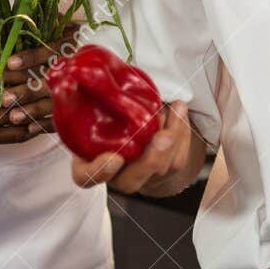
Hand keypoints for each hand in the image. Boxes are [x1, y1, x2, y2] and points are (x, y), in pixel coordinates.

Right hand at [0, 32, 78, 144]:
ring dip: (47, 110)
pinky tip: (47, 125)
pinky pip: (14, 135)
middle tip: (74, 82)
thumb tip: (27, 36)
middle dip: (52, 87)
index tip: (64, 58)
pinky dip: (33, 130)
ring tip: (68, 106)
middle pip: (28, 92)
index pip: (24, 68)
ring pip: (24, 116)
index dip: (46, 62)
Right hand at [70, 101, 197, 196]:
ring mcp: (140, 178)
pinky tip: (180, 112)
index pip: (86, 177)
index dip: (100, 171)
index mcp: (88, 165)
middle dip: (150, 159)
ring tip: (177, 108)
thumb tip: (103, 87)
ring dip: (173, 137)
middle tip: (163, 137)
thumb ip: (101, 105)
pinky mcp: (164, 174)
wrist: (137, 130)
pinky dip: (183, 134)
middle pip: (130, 182)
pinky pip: (177, 160)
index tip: (115, 158)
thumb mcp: (99, 110)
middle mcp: (113, 177)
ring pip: (160, 169)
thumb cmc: (110, 116)